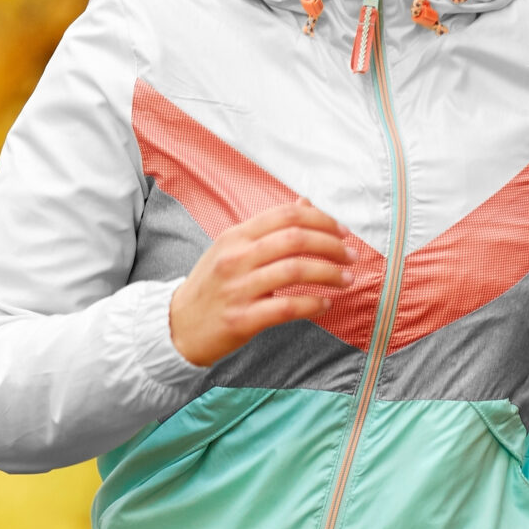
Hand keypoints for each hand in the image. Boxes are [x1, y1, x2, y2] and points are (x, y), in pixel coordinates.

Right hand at [168, 201, 351, 366]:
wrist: (177, 326)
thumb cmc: (211, 286)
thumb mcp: (232, 248)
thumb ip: (269, 227)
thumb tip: (306, 203)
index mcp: (236, 236)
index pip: (286, 215)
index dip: (322, 220)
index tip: (343, 232)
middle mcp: (236, 258)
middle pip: (295, 239)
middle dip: (331, 245)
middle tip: (351, 256)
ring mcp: (238, 288)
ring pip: (295, 270)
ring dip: (329, 274)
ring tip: (346, 280)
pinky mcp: (242, 319)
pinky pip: (286, 307)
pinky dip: (313, 304)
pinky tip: (326, 304)